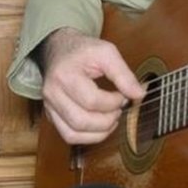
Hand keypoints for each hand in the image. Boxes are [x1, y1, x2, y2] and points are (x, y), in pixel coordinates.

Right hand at [38, 27, 144, 144]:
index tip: (123, 95)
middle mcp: (52, 93)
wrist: (58, 49)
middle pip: (80, 121)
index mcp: (64, 74)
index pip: (91, 100)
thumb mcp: (106, 52)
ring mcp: (49, 106)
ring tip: (111, 120)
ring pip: (72, 134)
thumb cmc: (82, 50)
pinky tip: (100, 127)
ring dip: (98, 133)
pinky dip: (87, 137)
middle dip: (107, 121)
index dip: (113, 102)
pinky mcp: (51, 115)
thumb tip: (139, 95)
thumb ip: (123, 73)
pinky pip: (68, 136)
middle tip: (118, 110)